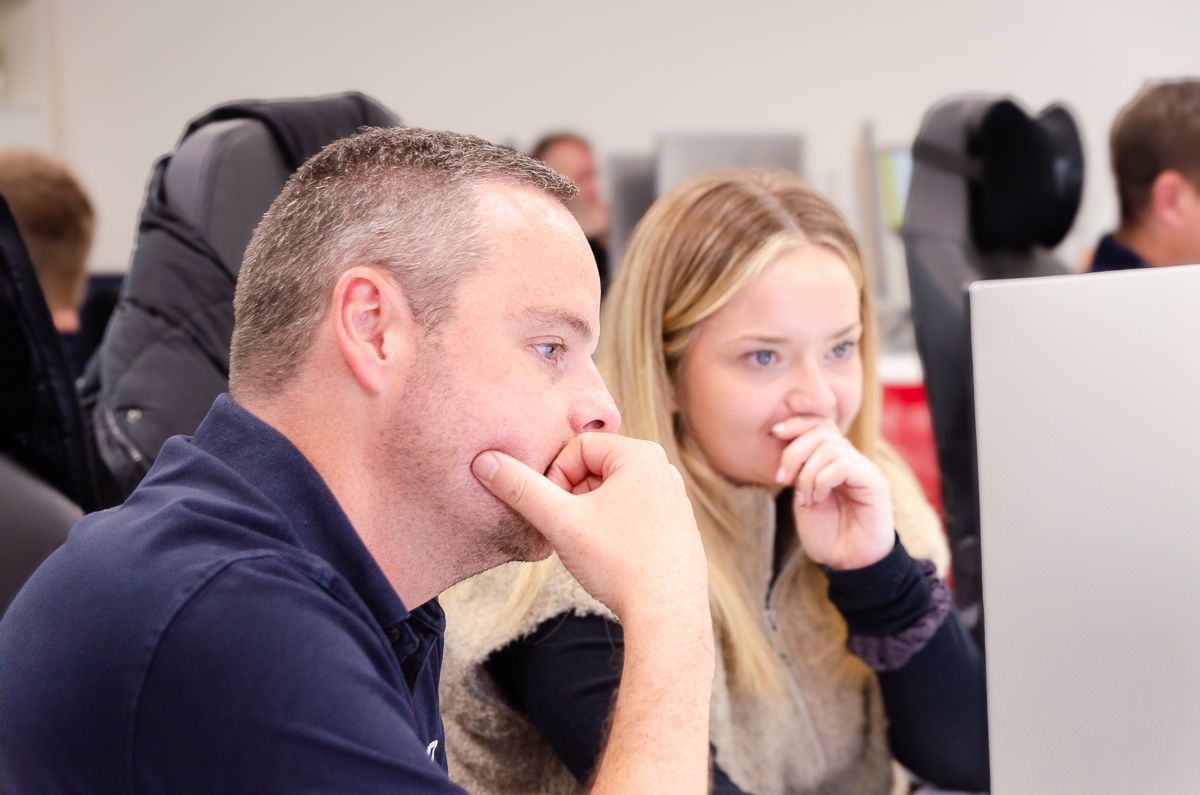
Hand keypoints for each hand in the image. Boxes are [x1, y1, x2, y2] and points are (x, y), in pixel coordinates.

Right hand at [471, 434, 709, 625]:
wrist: (667, 615)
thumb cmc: (618, 564)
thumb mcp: (560, 521)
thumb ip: (520, 488)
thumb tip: (484, 461)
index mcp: (641, 455)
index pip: (577, 447)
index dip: (555, 478)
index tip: (555, 513)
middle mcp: (664, 470)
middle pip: (595, 469)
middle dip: (572, 498)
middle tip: (568, 531)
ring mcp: (674, 499)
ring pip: (611, 494)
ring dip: (589, 515)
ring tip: (590, 548)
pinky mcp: (677, 526)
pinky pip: (632, 513)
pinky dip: (612, 530)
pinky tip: (611, 559)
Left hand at [771, 418, 893, 569]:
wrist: (848, 563)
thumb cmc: (825, 534)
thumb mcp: (803, 497)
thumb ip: (799, 471)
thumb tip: (787, 442)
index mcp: (833, 460)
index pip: (819, 423)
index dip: (797, 422)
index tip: (774, 432)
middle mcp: (850, 460)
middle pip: (821, 430)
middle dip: (794, 451)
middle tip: (782, 479)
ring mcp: (864, 469)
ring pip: (829, 447)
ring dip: (807, 473)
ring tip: (804, 498)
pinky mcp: (874, 483)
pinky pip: (843, 465)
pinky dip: (822, 480)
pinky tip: (818, 499)